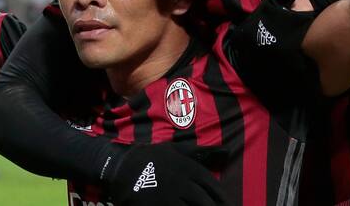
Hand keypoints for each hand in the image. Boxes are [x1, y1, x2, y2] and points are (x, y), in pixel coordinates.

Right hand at [105, 143, 228, 204]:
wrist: (121, 167)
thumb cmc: (152, 157)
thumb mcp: (176, 149)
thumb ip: (201, 152)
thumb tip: (227, 152)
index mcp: (188, 168)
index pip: (212, 186)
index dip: (222, 197)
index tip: (228, 204)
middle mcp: (181, 183)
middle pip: (205, 202)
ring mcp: (168, 197)